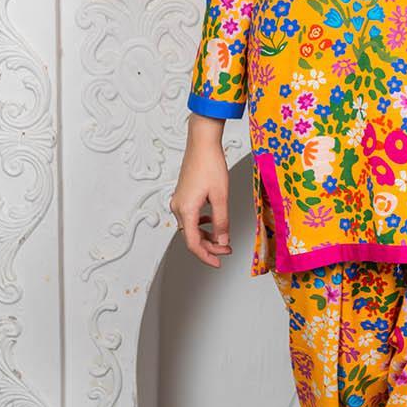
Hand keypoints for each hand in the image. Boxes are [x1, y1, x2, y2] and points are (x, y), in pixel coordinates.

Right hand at [170, 125, 232, 267]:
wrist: (202, 143)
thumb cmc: (210, 165)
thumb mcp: (221, 196)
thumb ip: (221, 221)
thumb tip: (223, 241)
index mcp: (186, 210)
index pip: (193, 243)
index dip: (206, 256)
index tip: (219, 262)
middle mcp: (178, 208)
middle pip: (191, 237)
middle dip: (210, 246)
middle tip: (228, 250)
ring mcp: (179, 201)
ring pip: (191, 228)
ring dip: (207, 236)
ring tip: (223, 239)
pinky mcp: (183, 196)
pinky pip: (190, 217)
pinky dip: (202, 224)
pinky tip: (213, 222)